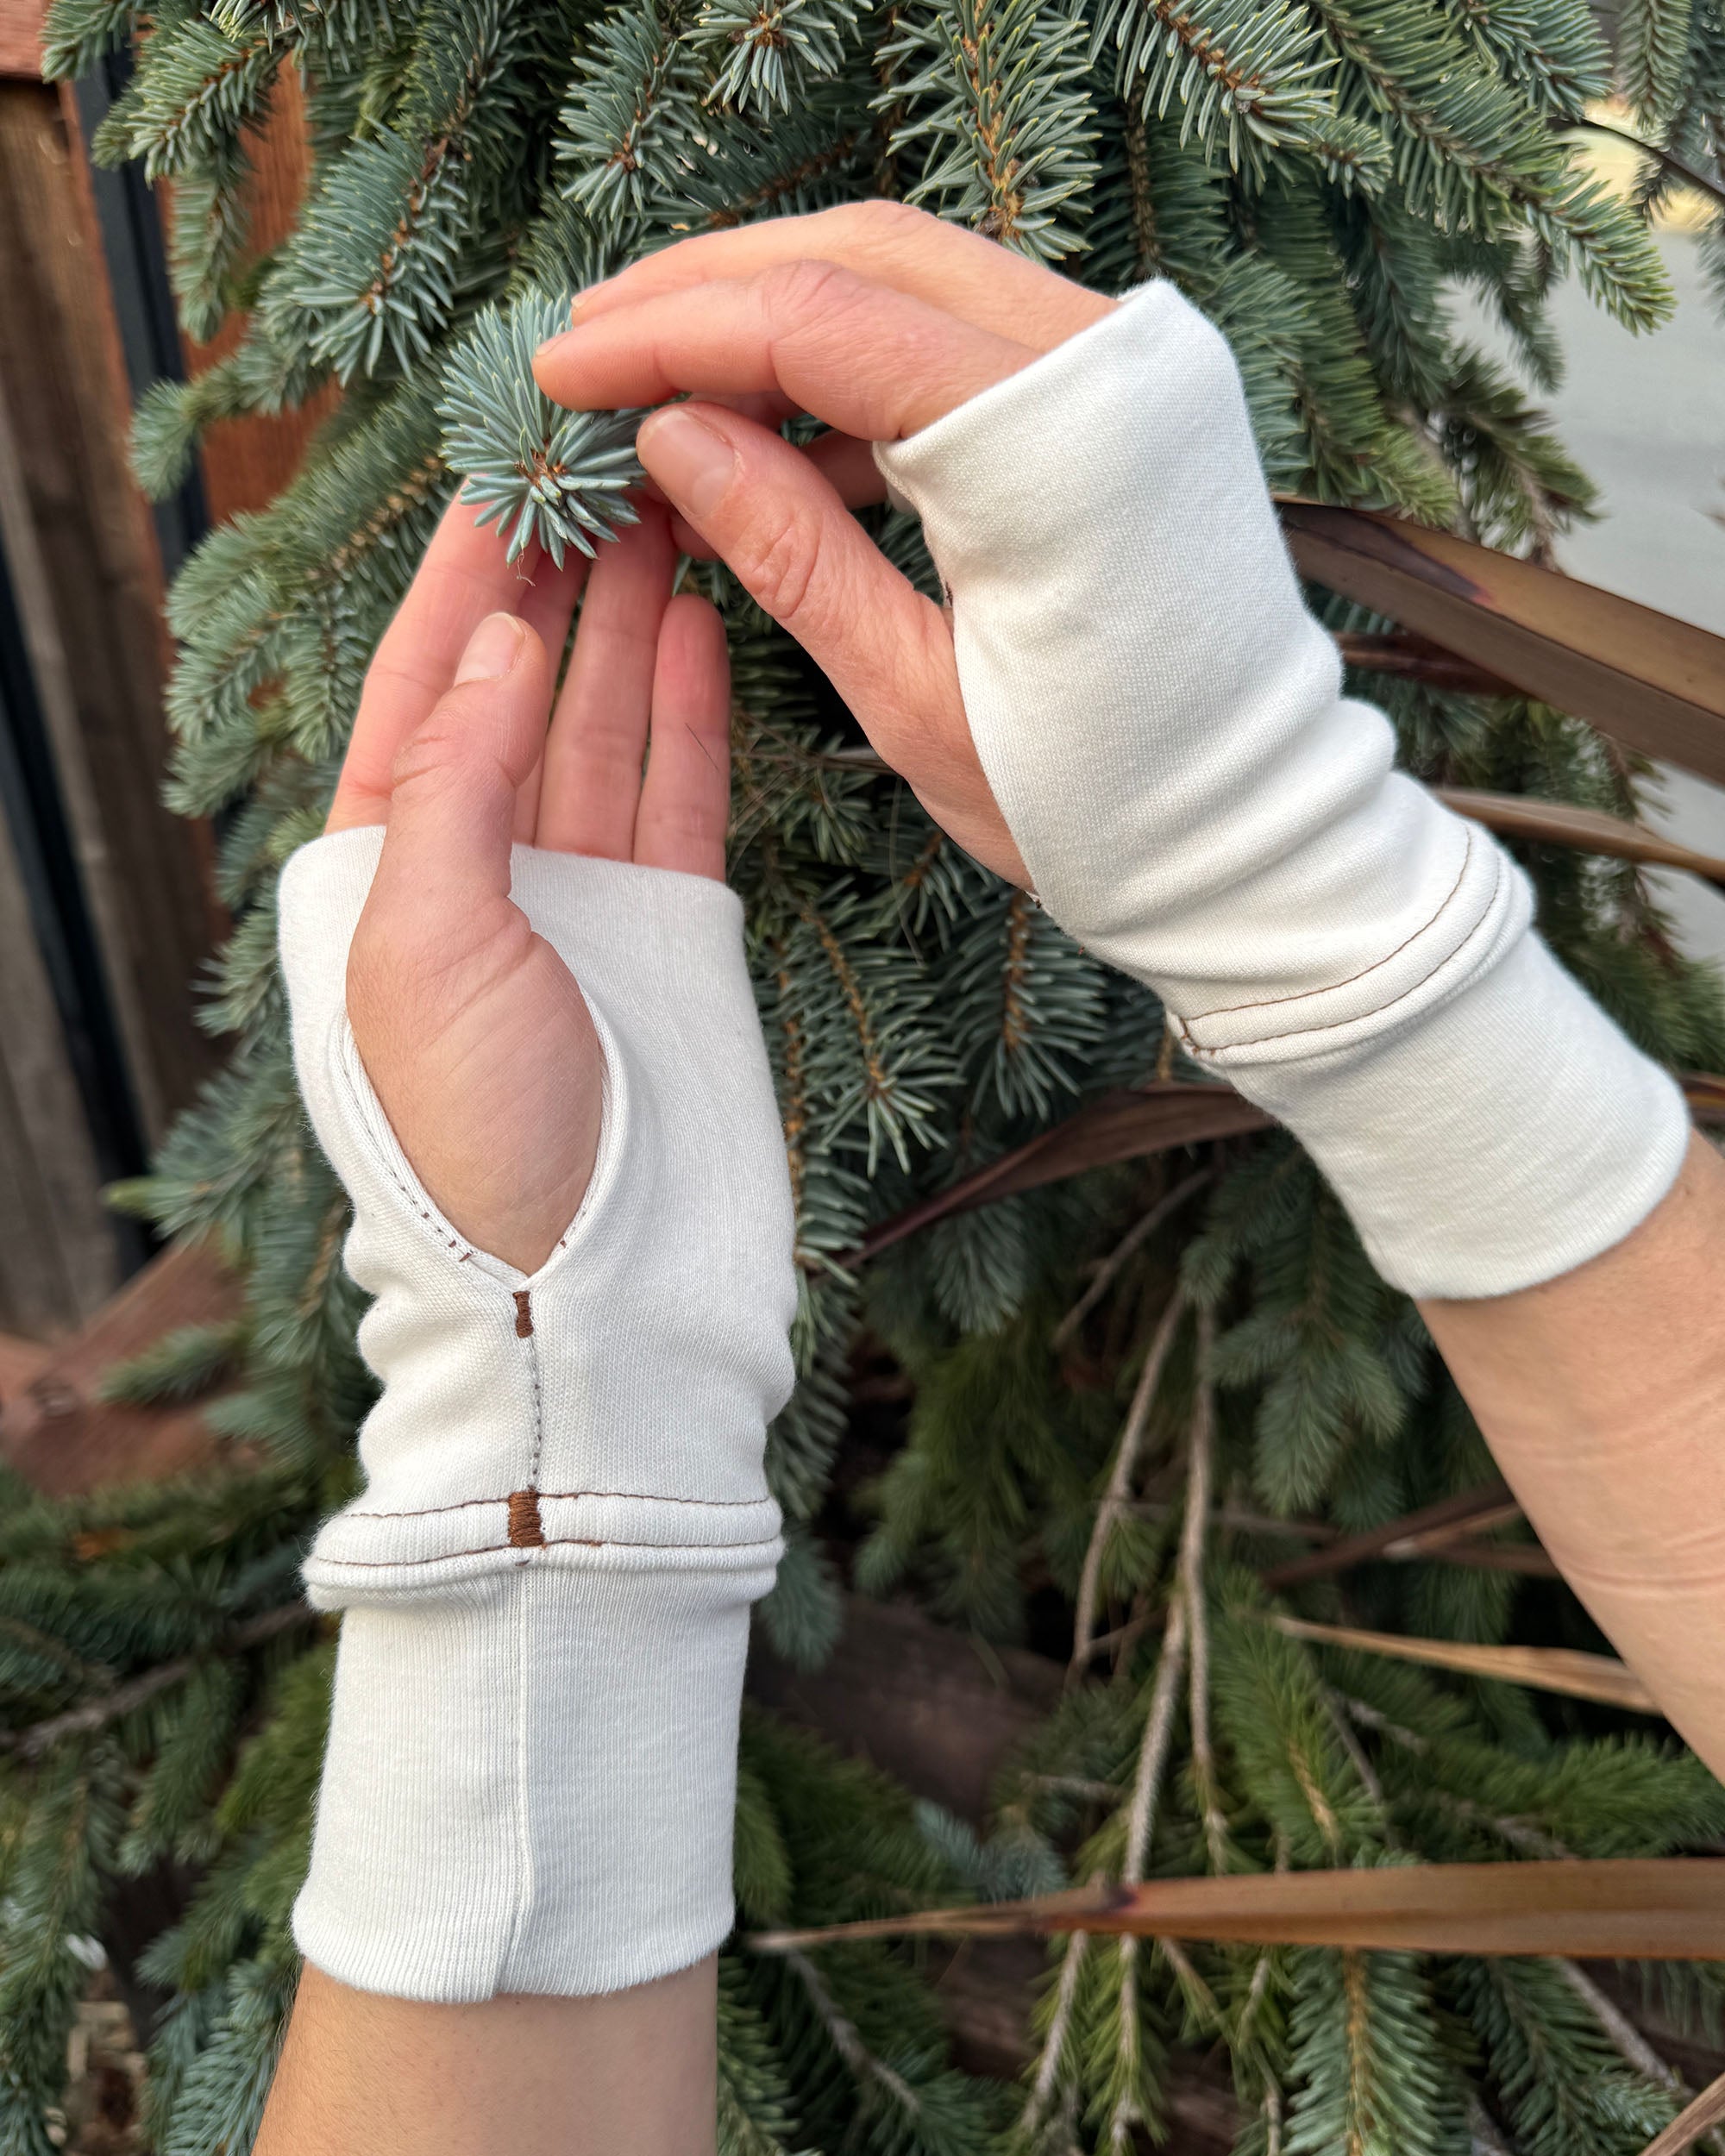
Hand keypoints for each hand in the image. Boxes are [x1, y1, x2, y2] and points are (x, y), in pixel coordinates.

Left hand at [328, 494, 729, 1272]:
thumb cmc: (475, 1141)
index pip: (419, 688)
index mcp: (382, 874)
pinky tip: (700, 623)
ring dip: (633, 620)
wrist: (601, 1289)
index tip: (505, 470)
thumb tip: (501, 640)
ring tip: (667, 507)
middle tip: (609, 462)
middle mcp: (480, 871)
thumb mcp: (425, 950)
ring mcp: (581, 896)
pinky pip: (678, 791)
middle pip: (518, 687)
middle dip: (558, 577)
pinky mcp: (671, 926)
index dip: (458, 577)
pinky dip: (690, 710)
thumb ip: (458, 786)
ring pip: (605, 725)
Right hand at [530, 202, 1114, 887]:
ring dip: (778, 317)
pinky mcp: (1128, 395)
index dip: (672, 334)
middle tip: (587, 344)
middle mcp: (1106, 362)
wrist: (1254, 831)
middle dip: (709, 291)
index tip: (562, 372)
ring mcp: (1128, 366)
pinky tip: (773, 435)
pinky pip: (966, 336)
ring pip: (913, 278)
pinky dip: (859, 370)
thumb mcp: (916, 700)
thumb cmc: (1098, 801)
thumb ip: (792, 553)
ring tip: (657, 383)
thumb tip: (669, 436)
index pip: (820, 320)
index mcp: (1055, 440)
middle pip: (864, 256)